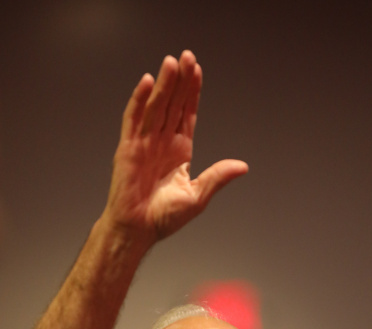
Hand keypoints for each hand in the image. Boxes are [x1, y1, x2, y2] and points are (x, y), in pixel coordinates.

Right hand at [102, 50, 247, 247]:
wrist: (138, 230)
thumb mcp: (197, 196)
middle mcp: (162, 143)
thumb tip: (243, 166)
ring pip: (155, 106)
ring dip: (163, 84)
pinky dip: (139, 100)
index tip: (197, 70)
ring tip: (171, 63)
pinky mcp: (128, 148)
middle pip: (172, 104)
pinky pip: (134, 119)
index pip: (186, 114)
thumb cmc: (163, 218)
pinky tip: (147, 82)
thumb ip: (218, 177)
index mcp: (179, 152)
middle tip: (187, 56)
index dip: (192, 92)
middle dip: (180, 80)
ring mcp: (144, 143)